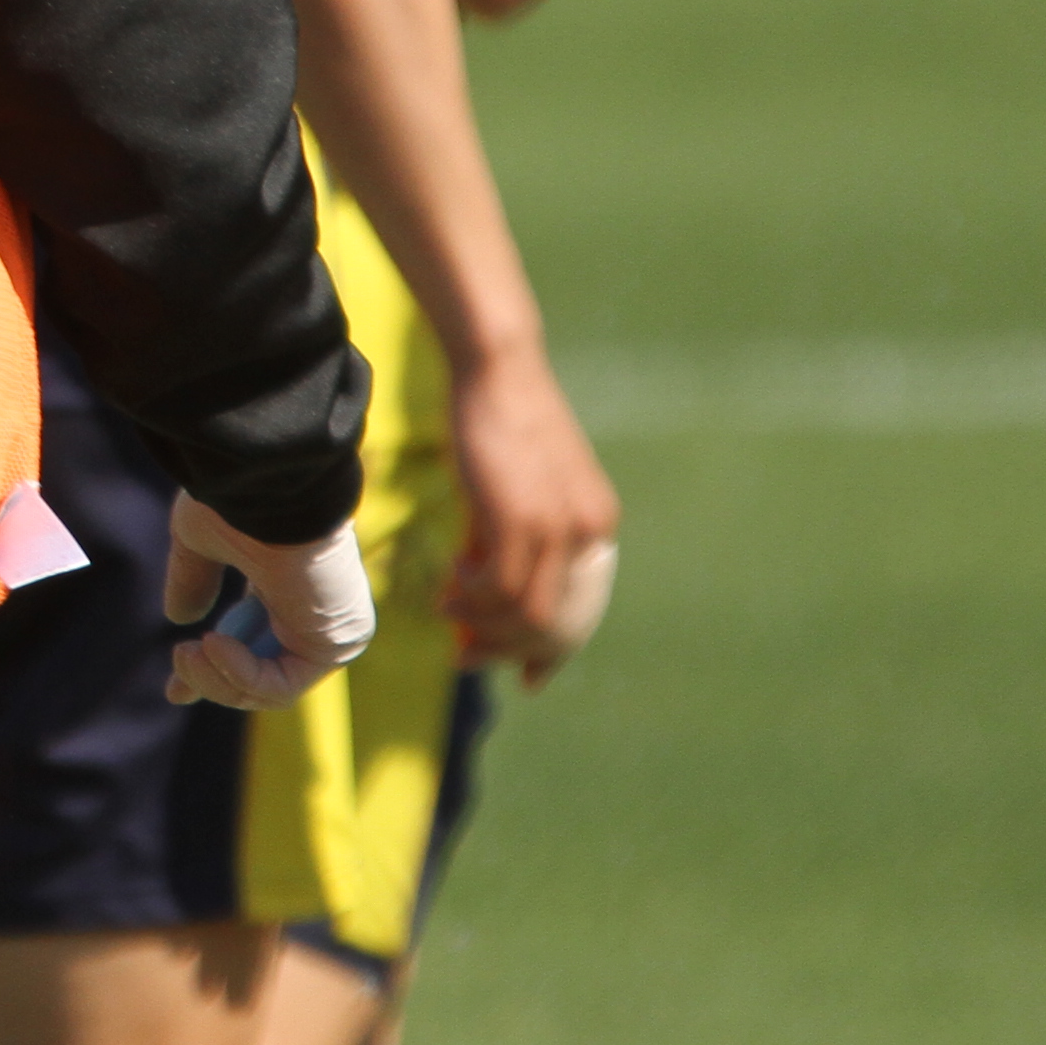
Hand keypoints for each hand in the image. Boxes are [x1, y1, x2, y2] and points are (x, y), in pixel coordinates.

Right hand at [160, 494, 376, 706]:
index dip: (216, 666)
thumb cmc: (237, 500)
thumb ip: (193, 579)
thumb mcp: (201, 540)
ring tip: (186, 652)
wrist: (270, 487)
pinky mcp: (335, 645)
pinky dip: (240, 675)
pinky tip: (213, 644)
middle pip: (262, 671)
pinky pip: (280, 686)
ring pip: (268, 688)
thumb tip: (179, 619)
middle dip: (214, 683)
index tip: (175, 689)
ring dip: (217, 679)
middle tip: (176, 684)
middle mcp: (314, 607)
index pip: (256, 638)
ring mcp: (328, 629)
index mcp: (286, 578)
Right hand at [441, 339, 619, 682]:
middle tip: (465, 655)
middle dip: (507, 649)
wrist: (499, 368)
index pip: (581, 610)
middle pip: (555, 623)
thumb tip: (484, 590)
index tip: (524, 676)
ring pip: (527, 615)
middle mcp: (590, 532)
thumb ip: (515, 536)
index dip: (551, 650)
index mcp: (598, 524)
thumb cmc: (499, 419)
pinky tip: (447, 588)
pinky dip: (470, 601)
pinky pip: (500, 589)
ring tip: (447, 612)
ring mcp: (560, 528)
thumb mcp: (518, 487)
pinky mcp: (524, 519)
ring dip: (482, 627)